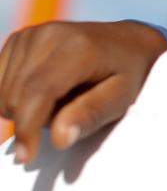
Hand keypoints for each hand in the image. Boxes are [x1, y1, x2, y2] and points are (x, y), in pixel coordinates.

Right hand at [0, 21, 166, 163]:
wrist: (129, 42)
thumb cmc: (129, 74)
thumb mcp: (122, 98)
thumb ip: (91, 115)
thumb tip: (60, 139)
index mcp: (77, 47)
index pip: (38, 91)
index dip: (27, 127)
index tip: (26, 157)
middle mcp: (48, 35)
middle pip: (15, 96)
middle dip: (36, 118)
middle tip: (71, 110)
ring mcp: (30, 34)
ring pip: (3, 92)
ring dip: (26, 107)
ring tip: (63, 97)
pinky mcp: (19, 38)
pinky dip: (17, 95)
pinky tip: (47, 89)